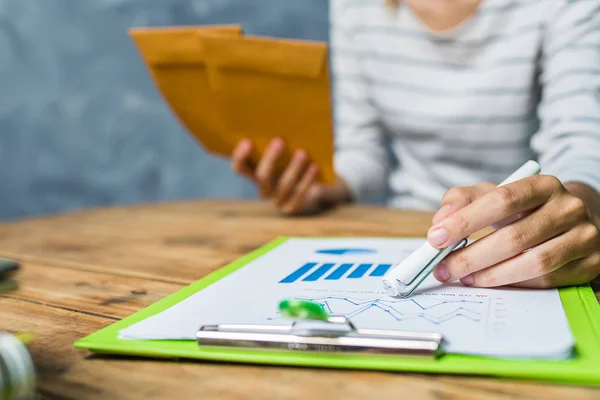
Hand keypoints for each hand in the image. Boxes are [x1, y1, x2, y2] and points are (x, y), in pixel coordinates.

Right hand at [231, 138, 349, 214]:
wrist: (320, 184)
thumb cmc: (299, 159)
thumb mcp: (289, 149)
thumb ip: (281, 139)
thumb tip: (283, 116)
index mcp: (255, 172)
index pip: (240, 167)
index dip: (240, 156)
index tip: (247, 141)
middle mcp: (263, 188)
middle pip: (261, 176)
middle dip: (270, 159)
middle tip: (280, 141)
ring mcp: (277, 200)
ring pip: (283, 186)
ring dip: (293, 168)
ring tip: (302, 152)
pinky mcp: (293, 207)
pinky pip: (299, 194)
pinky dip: (307, 179)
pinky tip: (314, 167)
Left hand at [429, 175, 599, 287]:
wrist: (573, 221)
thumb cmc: (524, 209)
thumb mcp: (494, 195)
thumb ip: (463, 200)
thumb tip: (440, 221)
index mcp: (543, 185)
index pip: (502, 200)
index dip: (466, 220)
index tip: (435, 238)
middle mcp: (568, 208)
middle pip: (515, 237)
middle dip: (471, 257)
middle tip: (443, 268)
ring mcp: (584, 237)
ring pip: (533, 263)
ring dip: (491, 275)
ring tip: (465, 277)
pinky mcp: (591, 264)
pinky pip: (547, 280)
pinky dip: (514, 284)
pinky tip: (491, 282)